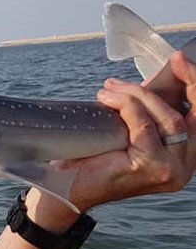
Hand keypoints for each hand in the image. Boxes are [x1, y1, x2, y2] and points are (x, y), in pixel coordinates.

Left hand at [64, 51, 195, 211]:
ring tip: (110, 89)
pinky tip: (107, 98)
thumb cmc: (93, 159)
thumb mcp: (128, 132)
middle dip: (182, 82)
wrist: (66, 188)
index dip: (195, 86)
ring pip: (167, 117)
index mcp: (181, 159)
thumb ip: (147, 113)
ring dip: (137, 95)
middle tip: (166, 63)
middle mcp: (182, 167)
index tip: (182, 60)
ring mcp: (170, 169)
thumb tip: (154, 78)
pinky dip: (127, 106)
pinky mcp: (152, 167)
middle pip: (190, 116)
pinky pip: (143, 125)